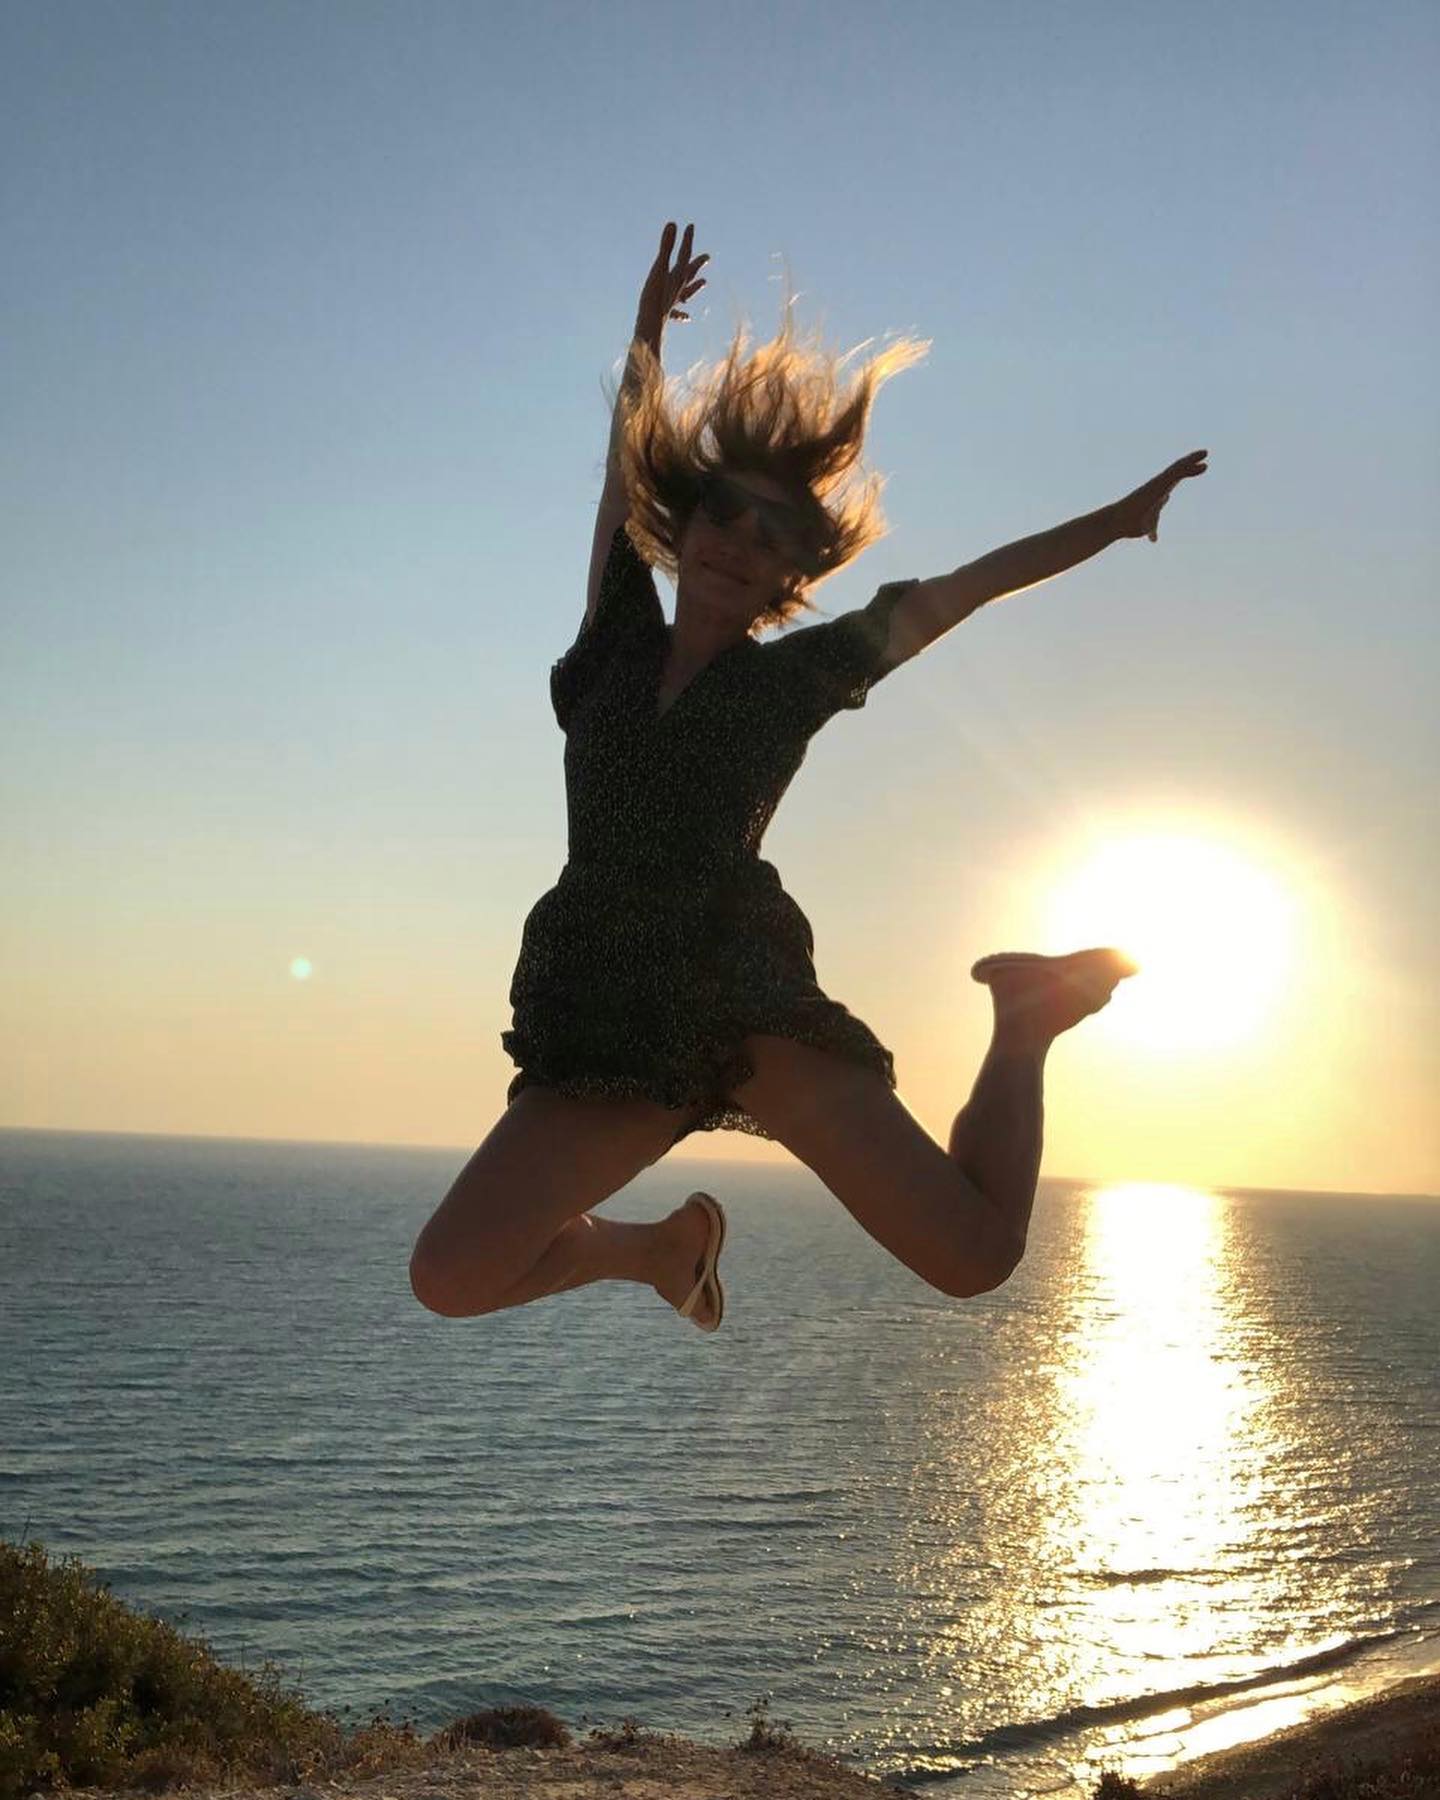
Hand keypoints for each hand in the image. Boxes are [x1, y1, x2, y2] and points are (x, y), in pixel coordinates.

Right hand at [634, 221, 709, 349]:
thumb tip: (673, 223)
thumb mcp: (658, 269)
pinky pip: (676, 313)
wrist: (650, 328)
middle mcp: (678, 289)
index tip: (691, 226)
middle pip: (690, 274)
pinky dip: (681, 313)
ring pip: (687, 292)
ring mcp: (672, 303)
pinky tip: (687, 318)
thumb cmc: (654, 299)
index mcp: (677, 277)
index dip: (687, 240)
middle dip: (697, 264)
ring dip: (695, 286)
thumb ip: (666, 247)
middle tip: (707, 257)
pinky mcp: (665, 315)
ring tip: (705, 282)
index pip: (684, 255)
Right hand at [1112, 449, 1208, 542]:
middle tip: (1204, 458)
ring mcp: (1158, 484)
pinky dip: (1186, 465)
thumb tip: (1154, 538)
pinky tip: (1197, 460)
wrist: (1118, 522)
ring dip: (1191, 460)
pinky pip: (1175, 472)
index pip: (1175, 480)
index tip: (1199, 468)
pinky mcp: (1157, 484)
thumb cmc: (1130, 524)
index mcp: (1159, 493)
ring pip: (1177, 468)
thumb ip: (1153, 529)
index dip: (1187, 473)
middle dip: (1191, 465)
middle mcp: (1159, 486)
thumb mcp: (1147, 526)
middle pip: (1178, 472)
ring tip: (1204, 453)